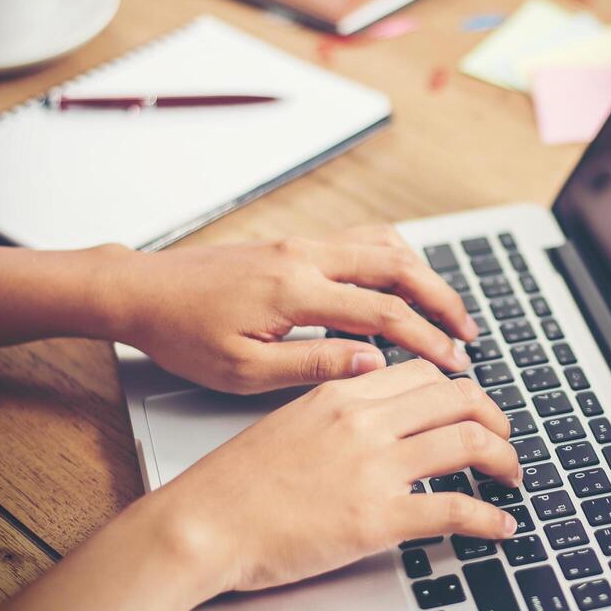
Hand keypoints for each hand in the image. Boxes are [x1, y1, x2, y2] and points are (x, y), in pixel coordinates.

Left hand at [108, 225, 479, 393]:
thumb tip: (373, 362)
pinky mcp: (293, 244)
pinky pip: (360, 240)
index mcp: (296, 291)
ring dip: (422, 275)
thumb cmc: (183, 334)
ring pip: (383, 246)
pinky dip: (394, 259)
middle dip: (442, 300)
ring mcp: (301, 244)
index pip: (384, 312)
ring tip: (445, 310)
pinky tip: (401, 283)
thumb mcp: (243, 370)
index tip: (453, 363)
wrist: (141, 291)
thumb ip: (314, 363)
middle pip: (398, 267)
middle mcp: (305, 257)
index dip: (427, 339)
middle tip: (469, 333)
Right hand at [154, 359, 520, 595]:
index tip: (471, 405)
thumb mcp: (287, 423)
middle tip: (503, 440)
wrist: (200, 524)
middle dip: (495, 418)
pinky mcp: (376, 517)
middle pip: (458, 398)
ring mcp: (373, 467)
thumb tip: (373, 418)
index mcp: (341, 393)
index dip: (458, 387)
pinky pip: (455, 509)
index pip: (422, 373)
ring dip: (502, 459)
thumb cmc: (232, 484)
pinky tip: (500, 527)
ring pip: (468, 442)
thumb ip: (335, 412)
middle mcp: (364, 421)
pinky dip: (490, 518)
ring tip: (511, 477)